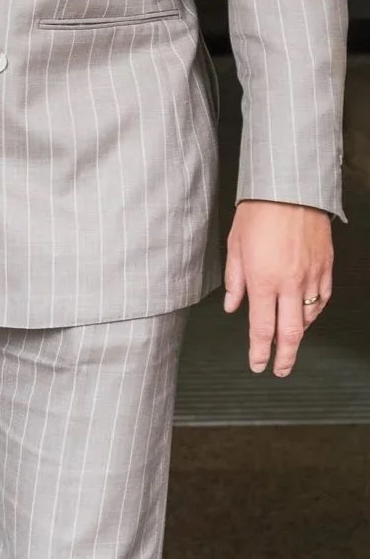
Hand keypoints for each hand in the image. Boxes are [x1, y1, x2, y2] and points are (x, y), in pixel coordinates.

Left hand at [223, 200, 332, 377]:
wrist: (290, 188)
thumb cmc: (259, 211)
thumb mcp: (235, 246)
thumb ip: (235, 280)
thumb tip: (233, 306)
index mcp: (262, 280)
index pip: (261, 328)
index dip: (259, 352)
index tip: (258, 365)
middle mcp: (289, 283)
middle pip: (290, 334)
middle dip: (284, 358)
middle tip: (280, 370)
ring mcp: (310, 277)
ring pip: (308, 318)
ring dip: (298, 334)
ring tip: (289, 341)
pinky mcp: (325, 267)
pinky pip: (323, 299)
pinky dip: (314, 312)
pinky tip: (307, 315)